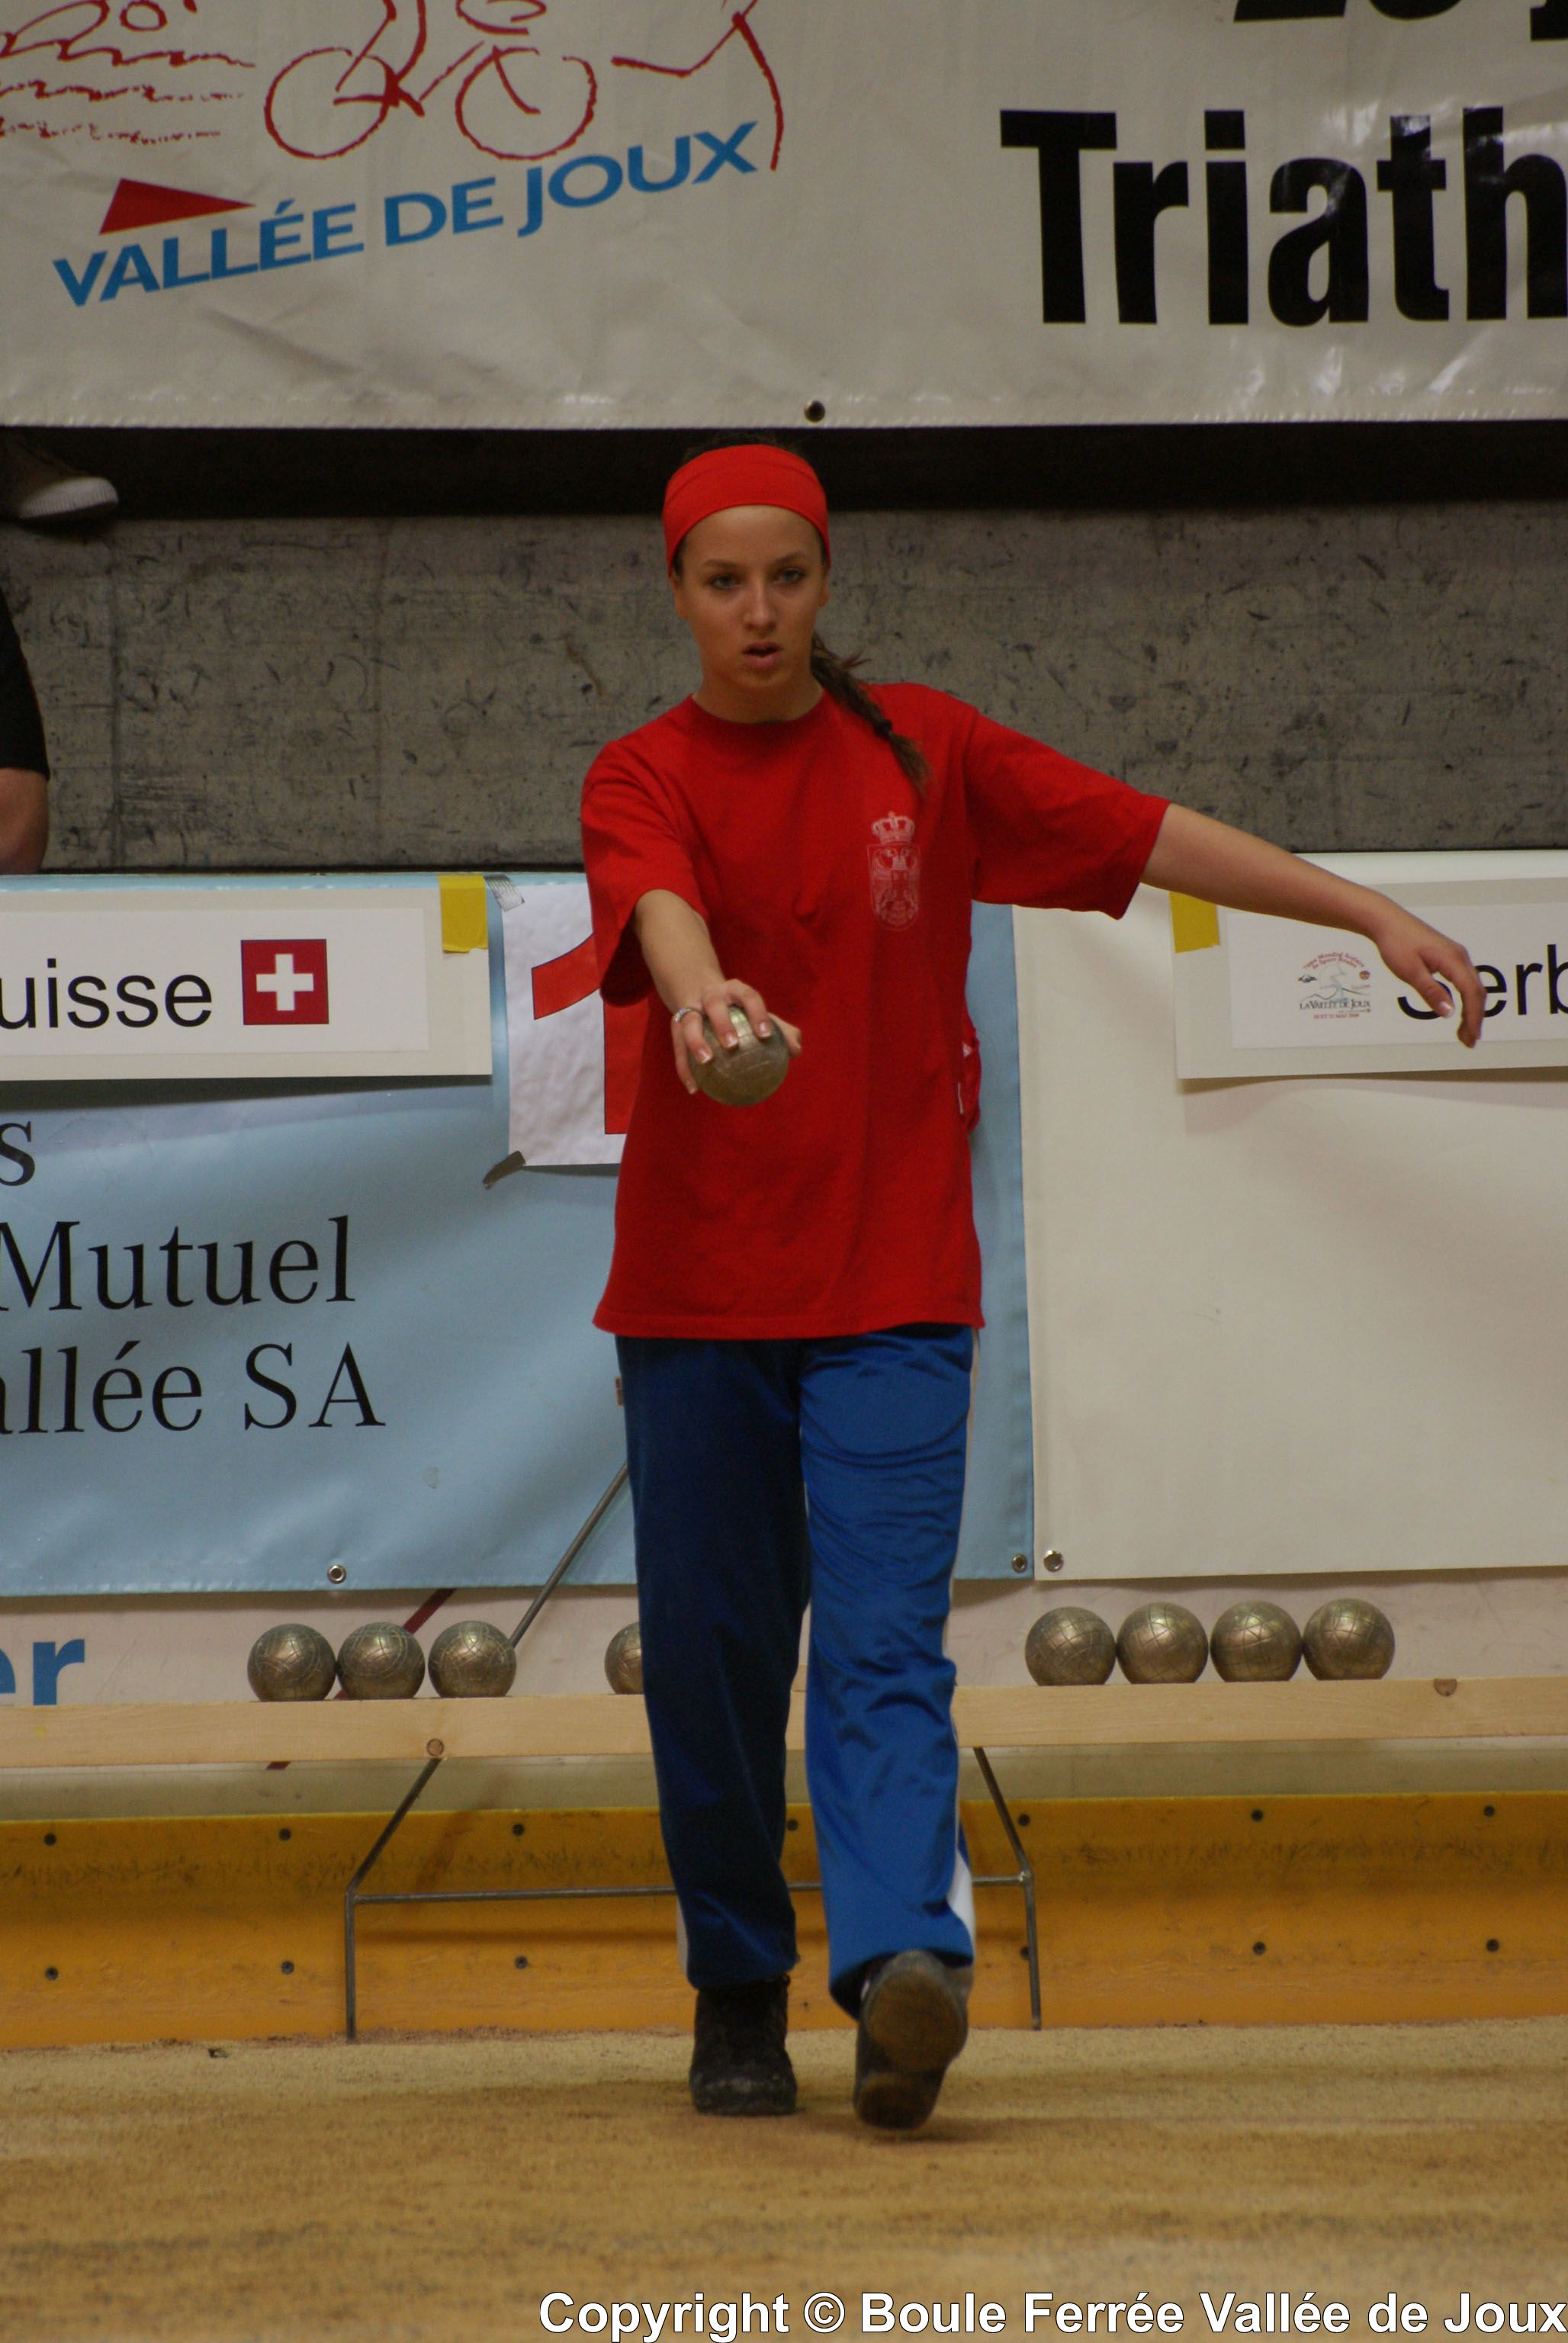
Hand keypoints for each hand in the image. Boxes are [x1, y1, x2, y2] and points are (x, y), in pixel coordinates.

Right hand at [669, 979, 801, 1094]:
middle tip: (732, 1045)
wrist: (698, 989)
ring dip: (695, 1041)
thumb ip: (780, 1029)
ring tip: (706, 1062)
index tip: (766, 1034)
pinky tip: (694, 1089)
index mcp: (735, 990)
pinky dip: (684, 1068)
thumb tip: (795, 1050)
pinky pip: (678, 1047)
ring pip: (689, 1022)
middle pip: (715, 1005)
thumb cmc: (738, 1008)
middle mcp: (712, 995)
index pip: (748, 996)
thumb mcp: (757, 1013)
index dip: (757, 1013)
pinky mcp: (675, 1023)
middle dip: (723, 1023)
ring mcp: (691, 1007)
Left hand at [1364, 906, 1484, 1046]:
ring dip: (1471, 1010)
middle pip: (1476, 992)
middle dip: (1475, 1018)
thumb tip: (1449, 1013)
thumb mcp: (1410, 971)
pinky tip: (1458, 1012)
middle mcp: (1459, 956)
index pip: (1471, 993)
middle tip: (1468, 1042)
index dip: (1473, 1017)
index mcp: (1452, 959)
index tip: (1472, 1037)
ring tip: (1464, 1033)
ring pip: (1472, 987)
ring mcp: (1456, 956)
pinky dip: (1464, 999)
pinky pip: (1464, 981)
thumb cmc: (1396, 943)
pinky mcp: (1449, 957)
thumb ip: (1430, 992)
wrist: (1387, 921)